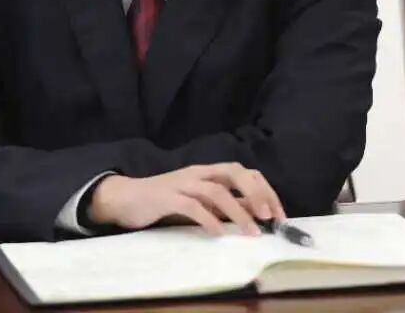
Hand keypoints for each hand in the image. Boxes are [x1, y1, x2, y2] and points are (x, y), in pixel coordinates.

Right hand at [88, 163, 286, 236]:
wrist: (125, 197)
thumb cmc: (164, 201)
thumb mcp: (198, 201)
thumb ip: (221, 204)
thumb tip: (253, 215)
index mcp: (207, 172)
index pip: (243, 172)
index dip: (264, 189)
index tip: (278, 214)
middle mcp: (198, 173)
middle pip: (233, 172)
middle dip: (255, 193)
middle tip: (269, 217)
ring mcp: (182, 183)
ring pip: (216, 190)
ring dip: (238, 210)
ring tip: (252, 231)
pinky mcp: (167, 197)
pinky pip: (191, 206)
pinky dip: (208, 219)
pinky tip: (219, 233)